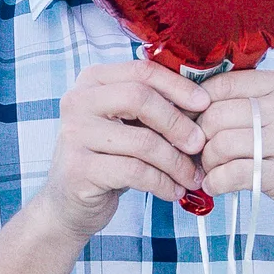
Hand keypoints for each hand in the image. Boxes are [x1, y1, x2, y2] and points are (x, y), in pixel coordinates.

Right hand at [32, 60, 211, 242]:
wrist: (69, 202)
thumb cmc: (107, 158)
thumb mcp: (127, 125)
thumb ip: (155, 108)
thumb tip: (204, 104)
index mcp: (92, 81)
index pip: (142, 71)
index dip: (178, 86)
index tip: (204, 105)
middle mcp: (78, 102)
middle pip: (140, 99)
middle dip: (178, 123)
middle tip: (199, 145)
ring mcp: (74, 135)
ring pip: (142, 141)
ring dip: (176, 162)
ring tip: (191, 177)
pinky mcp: (79, 169)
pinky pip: (134, 172)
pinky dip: (162, 183)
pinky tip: (173, 191)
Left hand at [197, 67, 273, 239]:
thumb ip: (251, 102)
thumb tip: (192, 102)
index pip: (220, 84)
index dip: (195, 108)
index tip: (192, 127)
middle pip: (214, 115)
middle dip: (197, 139)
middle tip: (200, 156)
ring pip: (219, 144)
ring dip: (206, 164)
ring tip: (211, 172)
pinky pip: (231, 174)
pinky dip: (214, 183)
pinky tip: (215, 187)